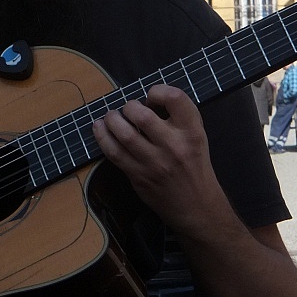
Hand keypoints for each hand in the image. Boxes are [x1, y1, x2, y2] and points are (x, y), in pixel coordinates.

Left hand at [92, 85, 225, 235]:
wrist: (196, 206)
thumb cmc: (194, 165)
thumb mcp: (197, 136)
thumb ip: (178, 116)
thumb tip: (145, 99)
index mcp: (191, 131)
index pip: (174, 98)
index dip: (158, 90)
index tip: (151, 97)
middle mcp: (173, 145)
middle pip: (141, 115)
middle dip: (129, 107)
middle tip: (129, 109)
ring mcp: (154, 162)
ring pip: (124, 134)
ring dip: (112, 120)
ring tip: (111, 116)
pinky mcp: (138, 176)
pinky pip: (114, 153)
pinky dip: (103, 137)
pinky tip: (99, 128)